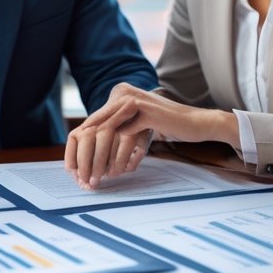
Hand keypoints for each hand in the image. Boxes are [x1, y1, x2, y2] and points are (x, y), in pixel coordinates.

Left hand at [65, 83, 236, 188]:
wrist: (197, 123)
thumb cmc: (166, 126)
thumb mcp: (136, 125)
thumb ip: (116, 129)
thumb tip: (88, 152)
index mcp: (117, 94)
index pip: (89, 124)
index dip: (79, 150)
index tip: (75, 171)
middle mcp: (122, 93)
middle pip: (93, 128)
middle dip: (85, 157)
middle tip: (82, 179)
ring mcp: (133, 100)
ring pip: (104, 133)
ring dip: (98, 160)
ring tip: (97, 179)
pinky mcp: (145, 112)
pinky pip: (123, 137)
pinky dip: (118, 157)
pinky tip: (118, 172)